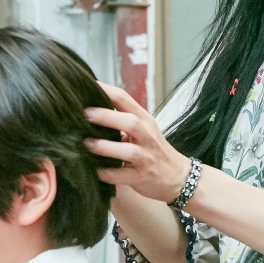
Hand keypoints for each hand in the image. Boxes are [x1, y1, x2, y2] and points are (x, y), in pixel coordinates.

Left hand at [85, 82, 189, 202]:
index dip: (105, 91)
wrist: (178, 176)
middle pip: (130, 122)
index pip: (124, 99)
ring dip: (106, 147)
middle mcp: (146, 136)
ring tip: (87, 144)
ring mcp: (145, 157)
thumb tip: (90, 108)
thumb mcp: (144, 129)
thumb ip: (122, 118)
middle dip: (107, 117)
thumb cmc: (154, 149)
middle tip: (85, 114)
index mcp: (144, 120)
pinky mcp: (141, 176)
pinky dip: (107, 173)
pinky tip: (94, 170)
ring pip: (129, 150)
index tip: (85, 86)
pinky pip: (122, 175)